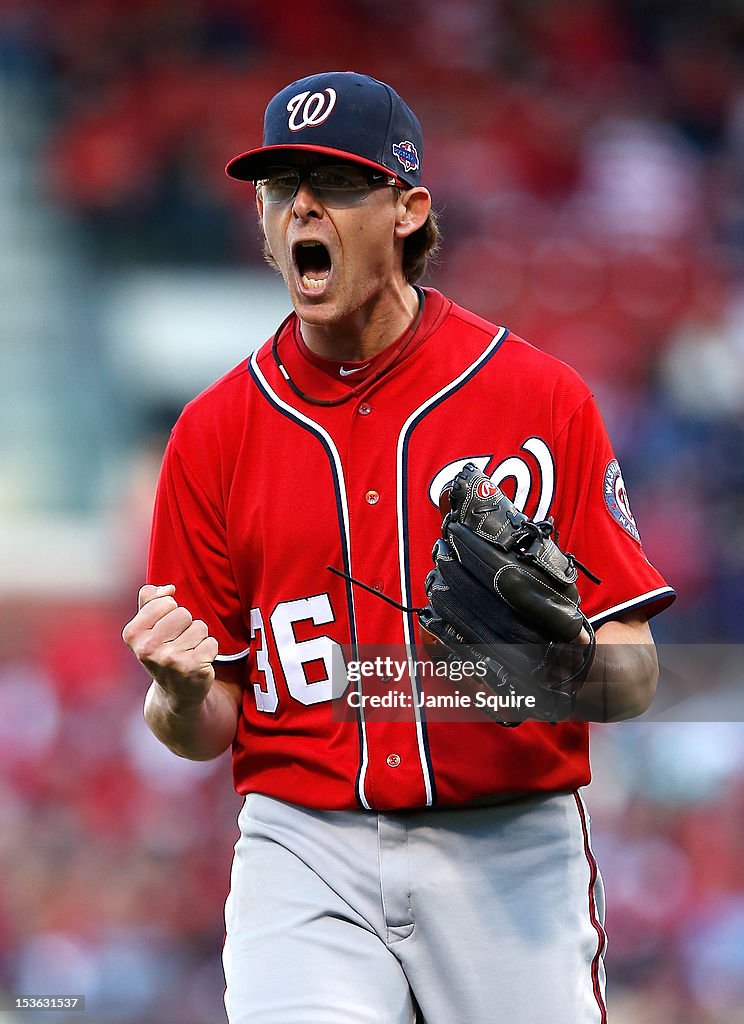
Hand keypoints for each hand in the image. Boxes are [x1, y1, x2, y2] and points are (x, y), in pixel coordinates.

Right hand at [122, 584, 217, 709]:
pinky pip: (212, 643)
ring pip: (199, 627)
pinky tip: (198, 662)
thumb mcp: (147, 627)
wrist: (175, 694)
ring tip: (187, 653)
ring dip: (198, 638)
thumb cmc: (162, 652)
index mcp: (133, 634)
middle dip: (185, 625)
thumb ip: (150, 600)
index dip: (170, 612)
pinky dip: (209, 650)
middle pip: (183, 613)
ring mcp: (170, 660)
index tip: (164, 631)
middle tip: (177, 644)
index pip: (165, 601)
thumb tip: (168, 588)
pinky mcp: (192, 669)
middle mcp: (148, 648)